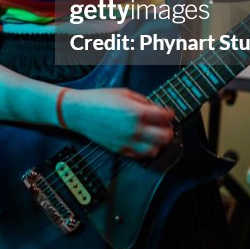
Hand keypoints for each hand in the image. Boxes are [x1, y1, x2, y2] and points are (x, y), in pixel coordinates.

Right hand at [60, 87, 174, 157]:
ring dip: (158, 143)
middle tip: (166, 125)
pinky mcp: (120, 149)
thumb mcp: (124, 92)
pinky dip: (145, 150)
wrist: (79, 112)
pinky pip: (140, 156)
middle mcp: (134, 129)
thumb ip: (143, 101)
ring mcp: (127, 141)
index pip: (165, 117)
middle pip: (164, 137)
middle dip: (169, 130)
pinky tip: (143, 142)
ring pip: (154, 150)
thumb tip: (155, 108)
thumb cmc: (98, 99)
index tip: (169, 112)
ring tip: (155, 136)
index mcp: (136, 112)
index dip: (170, 114)